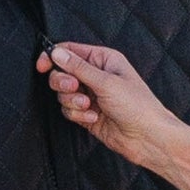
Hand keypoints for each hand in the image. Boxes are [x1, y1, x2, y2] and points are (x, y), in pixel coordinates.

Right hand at [38, 42, 186, 173]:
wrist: (147, 137)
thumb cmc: (137, 105)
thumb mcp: (106, 82)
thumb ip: (78, 67)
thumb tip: (56, 53)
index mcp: (103, 59)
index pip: (70, 51)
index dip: (53, 57)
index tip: (42, 66)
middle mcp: (95, 75)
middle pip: (61, 72)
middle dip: (63, 82)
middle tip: (74, 88)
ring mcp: (90, 95)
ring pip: (62, 94)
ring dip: (73, 102)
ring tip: (89, 107)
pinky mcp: (86, 113)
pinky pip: (68, 110)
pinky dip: (78, 115)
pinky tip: (94, 118)